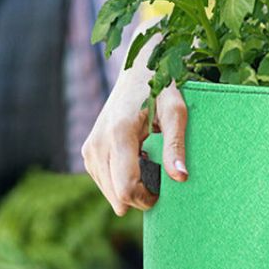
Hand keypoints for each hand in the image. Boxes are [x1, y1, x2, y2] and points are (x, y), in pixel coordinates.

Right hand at [82, 64, 188, 215]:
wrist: (137, 70)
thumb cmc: (161, 89)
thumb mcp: (176, 113)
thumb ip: (176, 146)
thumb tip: (180, 178)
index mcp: (119, 134)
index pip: (126, 188)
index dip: (146, 198)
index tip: (163, 189)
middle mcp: (98, 144)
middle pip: (117, 197)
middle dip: (140, 195)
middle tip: (158, 174)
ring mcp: (90, 149)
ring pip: (110, 193)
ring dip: (131, 187)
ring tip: (147, 161)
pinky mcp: (88, 152)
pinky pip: (105, 183)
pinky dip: (121, 179)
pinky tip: (136, 159)